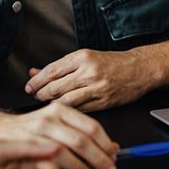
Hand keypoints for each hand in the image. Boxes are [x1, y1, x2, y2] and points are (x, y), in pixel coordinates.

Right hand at [0, 102, 119, 168]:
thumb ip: (80, 134)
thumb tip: (112, 148)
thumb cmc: (29, 131)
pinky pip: (43, 164)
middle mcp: (49, 119)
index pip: (91, 126)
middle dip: (98, 158)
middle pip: (81, 140)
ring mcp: (36, 133)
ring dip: (79, 168)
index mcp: (61, 111)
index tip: (114, 156)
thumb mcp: (56, 126)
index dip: (105, 143)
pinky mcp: (23, 148)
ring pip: (64, 151)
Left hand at [25, 49, 156, 111]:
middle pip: (56, 87)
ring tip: (45, 105)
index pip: (52, 70)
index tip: (29, 86)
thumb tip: (35, 72)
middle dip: (41, 94)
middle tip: (34, 97)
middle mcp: (89, 71)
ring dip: (52, 104)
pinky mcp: (104, 102)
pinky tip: (62, 111)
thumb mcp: (86, 58)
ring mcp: (97, 88)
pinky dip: (68, 111)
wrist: (139, 68)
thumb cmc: (112, 63)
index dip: (37, 81)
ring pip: (66, 100)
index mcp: (83, 57)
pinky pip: (80, 110)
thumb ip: (61, 67)